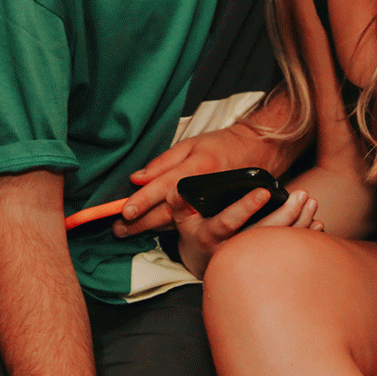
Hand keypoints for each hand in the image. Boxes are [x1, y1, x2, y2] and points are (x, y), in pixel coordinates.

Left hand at [112, 125, 258, 237]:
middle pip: (167, 211)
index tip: (125, 211)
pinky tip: (153, 229)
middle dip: (141, 222)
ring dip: (150, 227)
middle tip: (118, 230)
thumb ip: (163, 163)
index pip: (164, 186)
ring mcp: (212, 206)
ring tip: (128, 231)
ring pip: (177, 222)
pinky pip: (189, 222)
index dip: (144, 200)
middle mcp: (203, 190)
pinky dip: (169, 227)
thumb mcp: (191, 145)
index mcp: (196, 168)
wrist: (258, 152)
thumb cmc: (221, 145)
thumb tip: (137, 177)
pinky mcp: (218, 214)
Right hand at [176, 188, 321, 279]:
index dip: (246, 206)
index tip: (264, 191)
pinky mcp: (263, 263)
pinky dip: (303, 239)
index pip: (229, 221)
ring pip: (276, 243)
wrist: (202, 261)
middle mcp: (231, 250)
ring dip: (298, 223)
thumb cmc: (193, 230)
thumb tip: (177, 190)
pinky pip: (286, 253)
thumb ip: (178, 203)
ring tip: (311, 202)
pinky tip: (317, 225)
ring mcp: (248, 259)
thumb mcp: (179, 217)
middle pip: (262, 234)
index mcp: (210, 235)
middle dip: (285, 214)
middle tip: (302, 195)